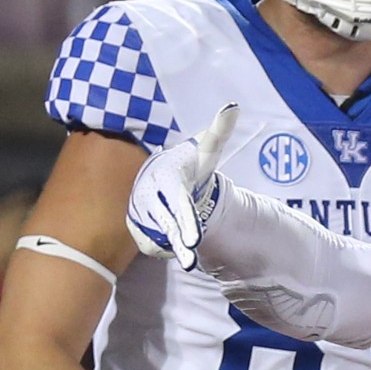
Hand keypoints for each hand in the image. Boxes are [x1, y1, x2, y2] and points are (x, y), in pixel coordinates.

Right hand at [127, 104, 237, 269]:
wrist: (158, 177)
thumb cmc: (188, 163)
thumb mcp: (205, 149)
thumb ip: (219, 132)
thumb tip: (234, 106)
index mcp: (168, 179)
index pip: (178, 203)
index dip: (186, 221)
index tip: (194, 239)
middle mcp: (150, 197)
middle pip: (167, 225)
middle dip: (177, 243)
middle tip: (191, 262)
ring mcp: (140, 214)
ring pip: (158, 239)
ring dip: (172, 248)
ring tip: (187, 250)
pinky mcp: (136, 229)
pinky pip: (152, 247)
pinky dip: (165, 249)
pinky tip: (176, 240)